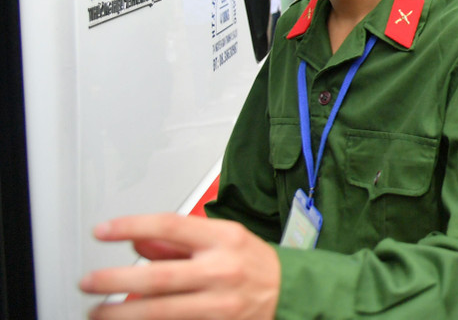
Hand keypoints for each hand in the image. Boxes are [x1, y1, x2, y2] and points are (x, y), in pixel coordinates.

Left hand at [80, 214, 278, 319]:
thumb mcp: (222, 239)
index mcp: (223, 239)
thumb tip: (137, 242)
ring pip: (160, 311)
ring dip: (122, 313)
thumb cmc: (252, 262)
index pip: (171, 226)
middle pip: (159, 277)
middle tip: (88, 282)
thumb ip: (179, 242)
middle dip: (115, 280)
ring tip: (97, 311)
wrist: (289, 293)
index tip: (102, 231)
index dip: (131, 226)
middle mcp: (221, 270)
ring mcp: (220, 304)